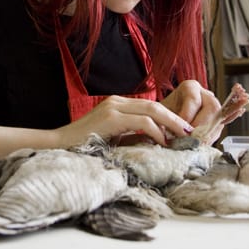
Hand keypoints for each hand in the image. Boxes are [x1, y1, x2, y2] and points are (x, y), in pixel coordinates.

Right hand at [54, 95, 194, 146]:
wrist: (57, 147)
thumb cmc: (84, 147)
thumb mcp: (112, 138)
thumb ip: (131, 136)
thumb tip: (156, 145)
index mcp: (118, 105)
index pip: (150, 106)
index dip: (169, 117)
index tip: (182, 132)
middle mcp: (117, 102)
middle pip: (155, 105)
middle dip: (176, 118)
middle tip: (190, 132)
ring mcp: (113, 107)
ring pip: (152, 109)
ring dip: (171, 124)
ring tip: (182, 137)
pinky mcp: (111, 118)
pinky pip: (142, 121)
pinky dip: (156, 131)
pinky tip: (162, 142)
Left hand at [162, 81, 248, 144]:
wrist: (165, 117)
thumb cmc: (162, 115)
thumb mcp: (162, 115)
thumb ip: (170, 121)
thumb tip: (182, 134)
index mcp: (190, 87)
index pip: (193, 100)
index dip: (187, 118)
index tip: (179, 131)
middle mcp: (205, 94)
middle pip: (212, 108)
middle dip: (201, 127)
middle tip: (190, 140)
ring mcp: (214, 106)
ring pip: (219, 119)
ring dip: (208, 135)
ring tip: (195, 144)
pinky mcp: (218, 118)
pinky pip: (223, 124)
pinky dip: (216, 134)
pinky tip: (208, 139)